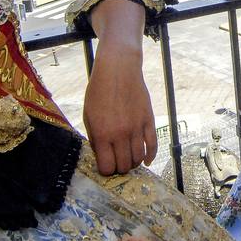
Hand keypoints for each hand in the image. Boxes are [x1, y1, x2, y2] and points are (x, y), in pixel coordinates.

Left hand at [83, 44, 155, 174]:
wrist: (118, 70)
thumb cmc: (99, 91)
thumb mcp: (88, 115)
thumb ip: (94, 138)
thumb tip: (102, 155)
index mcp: (102, 133)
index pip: (107, 167)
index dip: (106, 171)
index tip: (105, 167)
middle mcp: (120, 134)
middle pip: (124, 165)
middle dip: (120, 169)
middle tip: (117, 164)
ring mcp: (136, 128)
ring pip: (138, 158)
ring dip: (134, 163)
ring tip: (129, 159)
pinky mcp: (148, 121)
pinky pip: (152, 145)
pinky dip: (150, 156)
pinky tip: (146, 160)